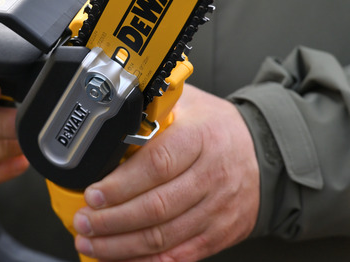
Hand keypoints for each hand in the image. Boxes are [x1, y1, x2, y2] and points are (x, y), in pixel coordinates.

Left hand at [73, 84, 258, 260]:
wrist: (265, 153)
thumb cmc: (216, 127)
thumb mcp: (187, 103)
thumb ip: (152, 108)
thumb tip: (110, 113)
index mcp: (201, 137)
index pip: (157, 165)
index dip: (120, 185)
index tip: (92, 193)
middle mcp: (212, 175)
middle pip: (157, 207)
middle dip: (112, 220)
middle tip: (84, 222)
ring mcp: (218, 209)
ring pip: (164, 237)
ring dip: (121, 245)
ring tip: (91, 241)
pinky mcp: (219, 234)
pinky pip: (179, 256)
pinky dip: (146, 261)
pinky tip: (120, 257)